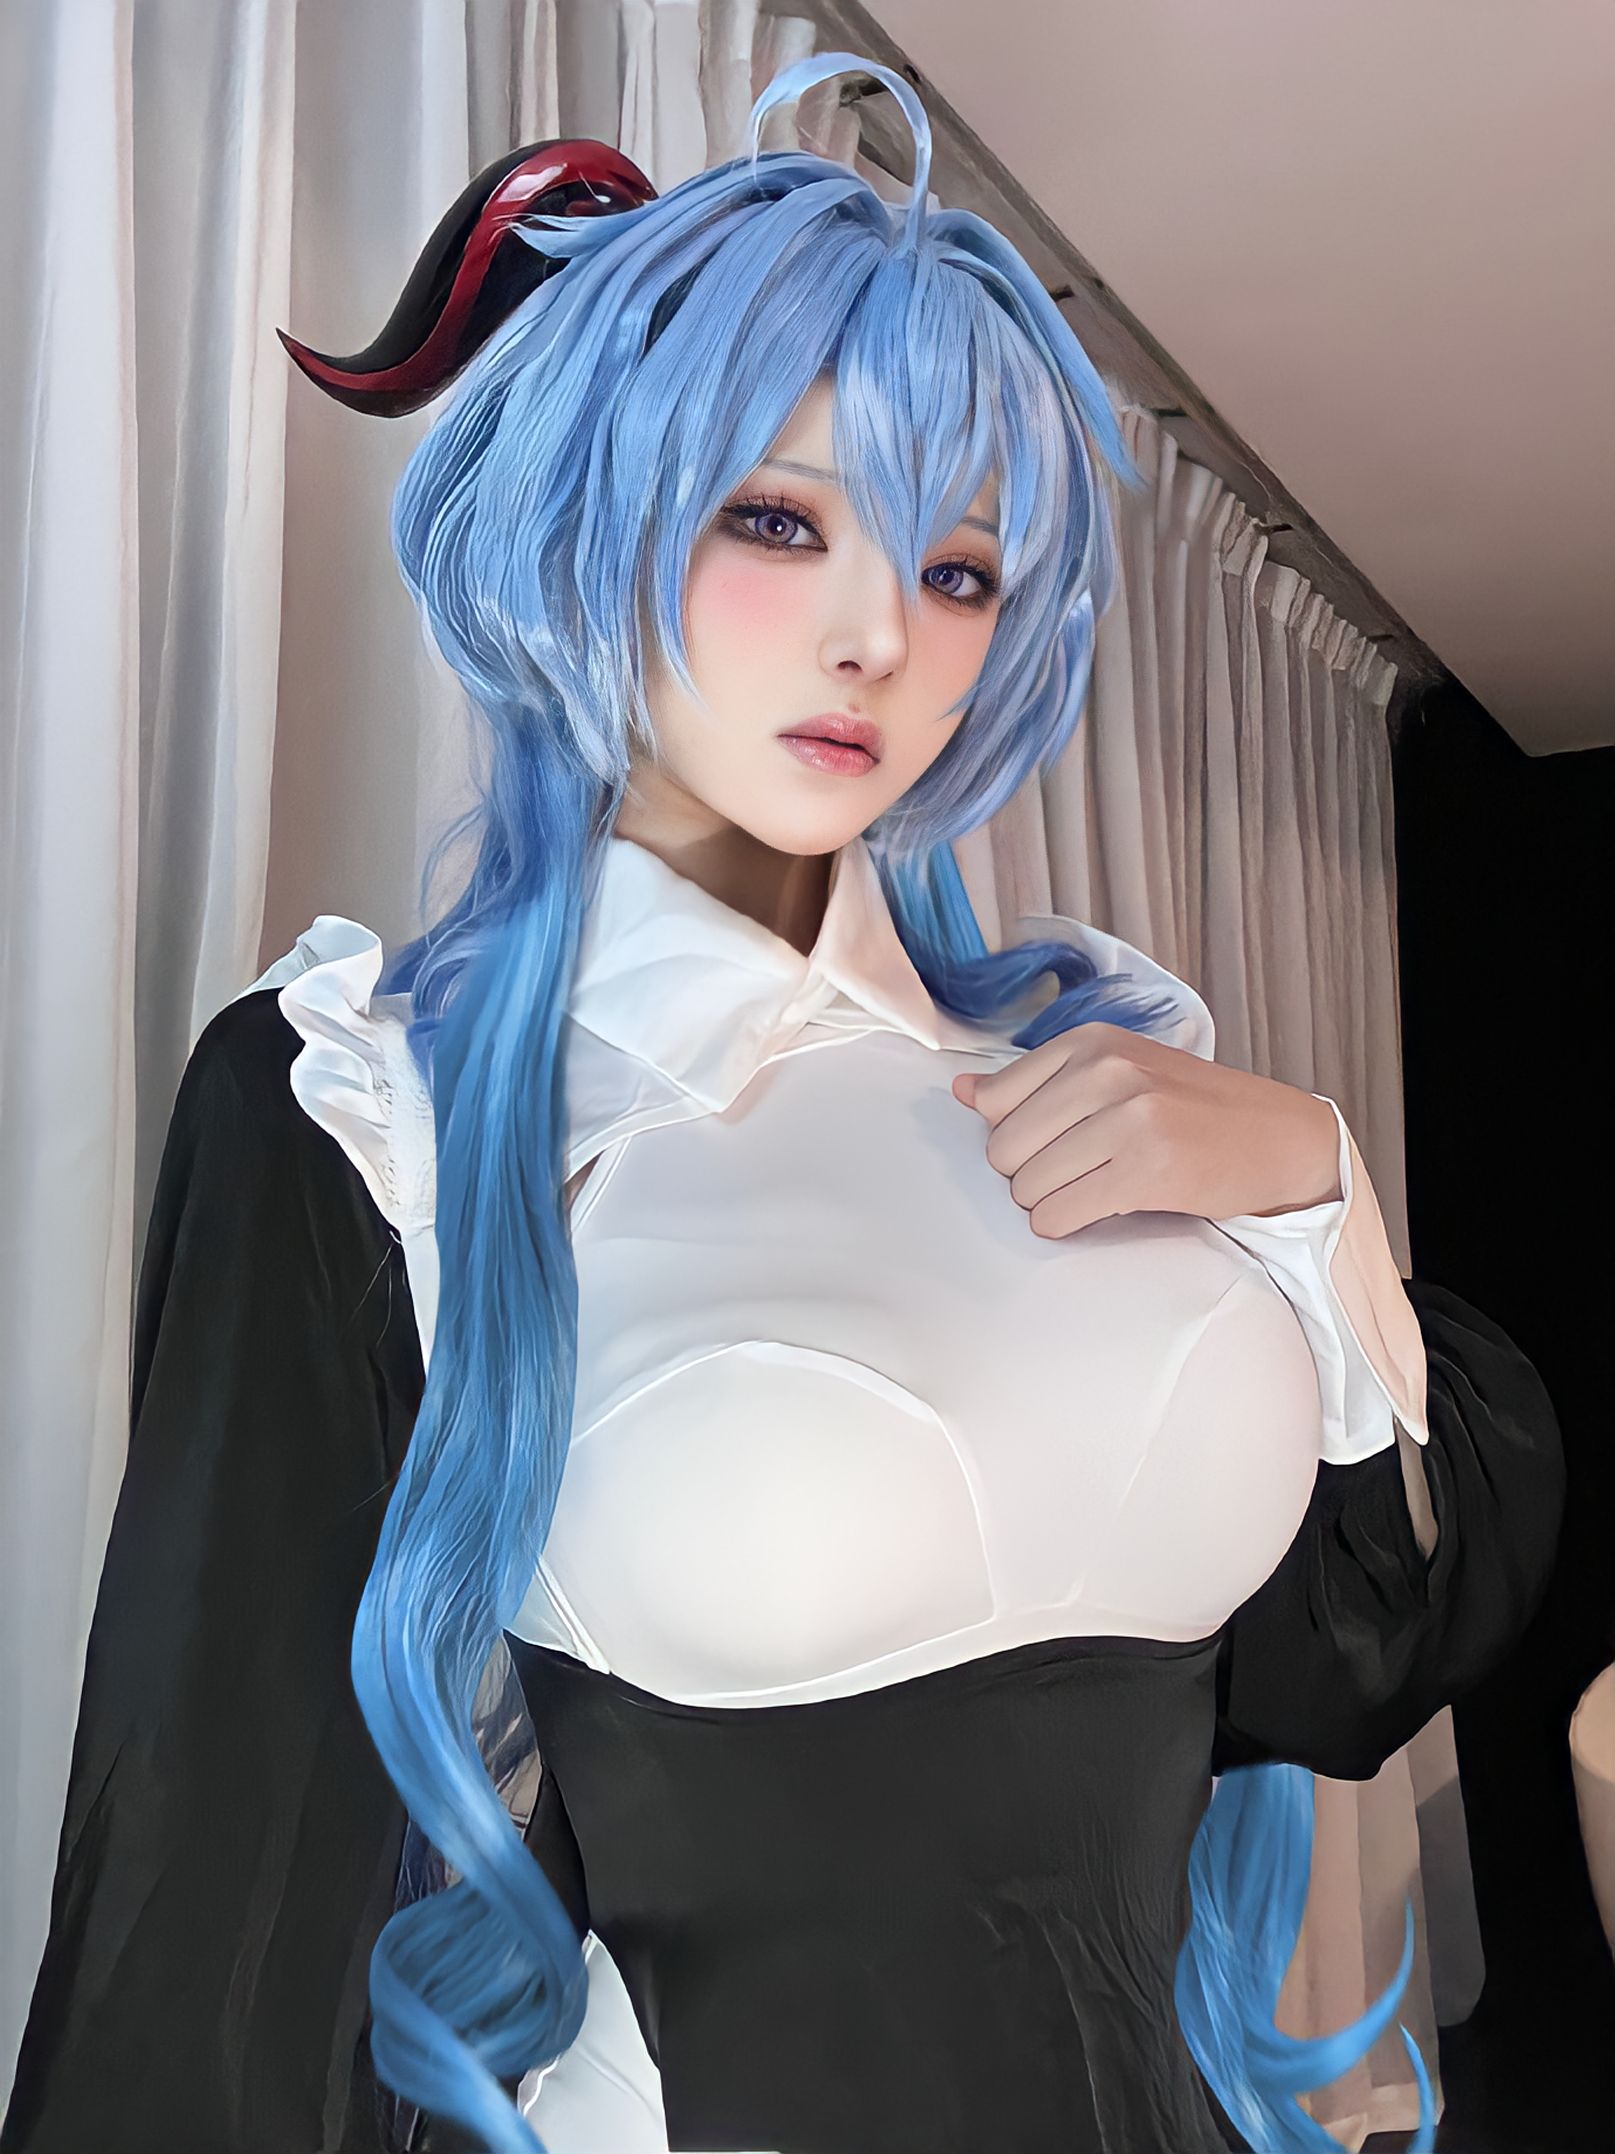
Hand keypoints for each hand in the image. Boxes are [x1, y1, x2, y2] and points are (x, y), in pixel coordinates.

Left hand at [951, 1024, 1341, 1239]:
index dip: (1013, 1134)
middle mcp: (1106, 1071)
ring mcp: (1129, 1119)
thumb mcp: (1114, 1072)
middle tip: (1074, 1171)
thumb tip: (961, 1092)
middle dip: (1027, 1172)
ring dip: (1048, 1201)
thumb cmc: (1188, 1108)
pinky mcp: (1146, 1170)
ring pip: (1027, 1186)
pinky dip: (1064, 1222)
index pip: (994, 1100)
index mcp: (1090, 1042)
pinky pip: (1059, 1214)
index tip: (1050, 1141)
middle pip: (1003, 1148)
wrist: (1275, 1136)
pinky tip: (1094, 1209)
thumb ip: (1037, 1083)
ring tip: (1091, 1187)